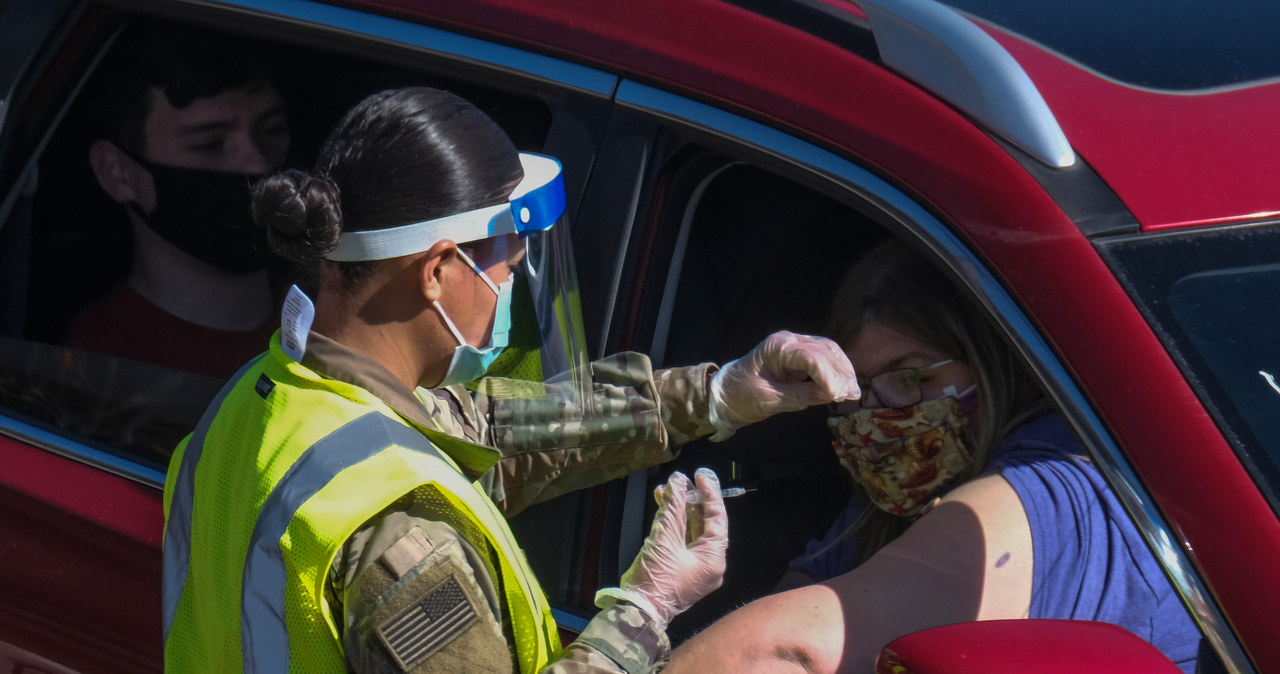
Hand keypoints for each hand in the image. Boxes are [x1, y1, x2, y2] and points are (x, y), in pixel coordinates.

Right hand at [595, 469, 727, 628]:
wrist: (637, 612)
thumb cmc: (655, 580)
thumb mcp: (664, 539)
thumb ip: (672, 507)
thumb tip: (678, 481)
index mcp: (713, 558)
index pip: (717, 517)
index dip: (709, 493)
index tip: (699, 475)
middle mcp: (709, 564)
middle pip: (704, 524)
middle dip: (690, 501)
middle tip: (680, 481)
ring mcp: (695, 569)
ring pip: (691, 532)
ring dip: (679, 511)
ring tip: (665, 491)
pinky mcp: (681, 571)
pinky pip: (681, 542)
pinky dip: (672, 526)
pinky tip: (662, 509)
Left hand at [709, 331, 859, 439]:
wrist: (724, 394)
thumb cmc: (741, 396)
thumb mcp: (769, 401)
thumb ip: (801, 395)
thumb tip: (832, 394)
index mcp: (777, 347)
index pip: (810, 357)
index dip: (828, 376)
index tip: (838, 395)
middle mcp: (788, 340)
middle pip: (824, 350)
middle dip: (841, 373)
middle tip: (852, 396)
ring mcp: (794, 346)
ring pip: (828, 352)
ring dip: (842, 371)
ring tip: (852, 393)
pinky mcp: (798, 356)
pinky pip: (823, 359)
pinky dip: (835, 371)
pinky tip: (844, 387)